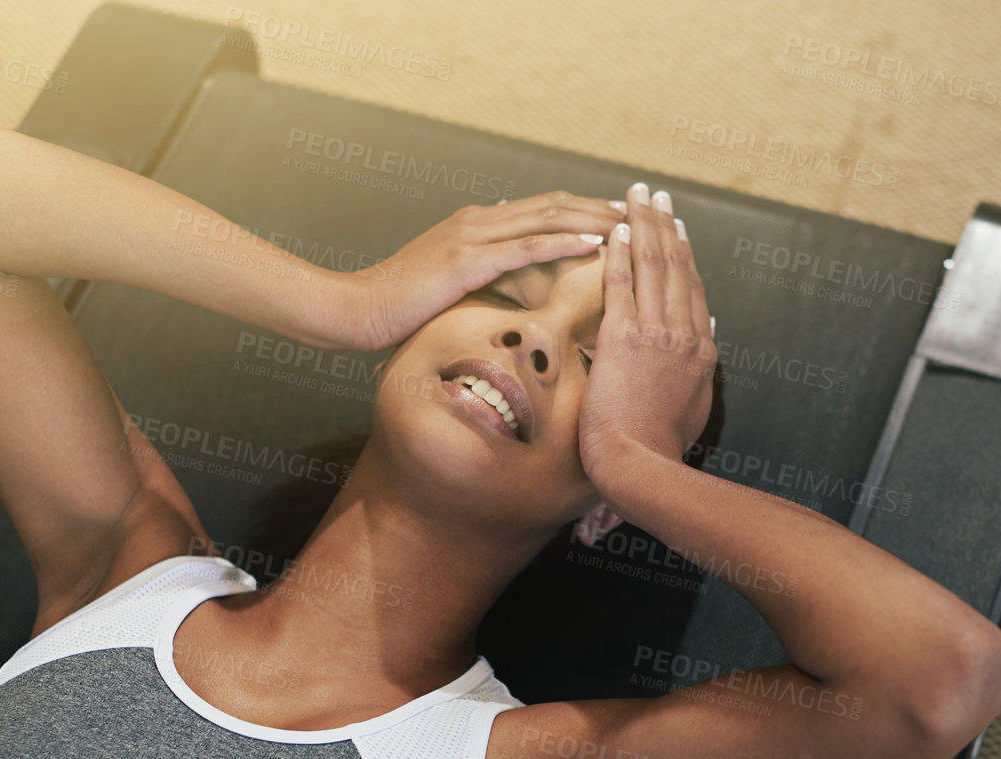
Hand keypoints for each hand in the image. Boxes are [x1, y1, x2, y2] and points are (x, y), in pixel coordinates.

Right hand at [349, 191, 623, 351]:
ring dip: (593, 220)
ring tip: (632, 225)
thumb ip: (486, 276)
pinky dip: (565, 243)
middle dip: (600, 208)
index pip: (544, 208)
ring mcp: (472, 237)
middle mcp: (479, 220)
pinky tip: (596, 245)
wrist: (358, 311)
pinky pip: (525, 247)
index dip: (585, 209)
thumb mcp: (453, 286)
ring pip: (546, 219)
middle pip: (554, 205)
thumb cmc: (402, 308)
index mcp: (478, 224)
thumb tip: (521, 282)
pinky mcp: (467, 261)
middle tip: (642, 214)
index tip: (623, 217)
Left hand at [578, 181, 715, 481]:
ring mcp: (658, 334)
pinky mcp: (626, 339)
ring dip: (644, 224)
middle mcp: (685, 333)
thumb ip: (703, 367)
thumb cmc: (661, 445)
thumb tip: (710, 333)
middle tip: (654, 194)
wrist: (642, 463)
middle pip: (676, 266)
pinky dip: (621, 254)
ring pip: (654, 266)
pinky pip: (624, 285)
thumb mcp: (696, 405)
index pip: (693, 288)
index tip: (675, 227)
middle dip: (664, 224)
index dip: (683, 253)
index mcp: (702, 349)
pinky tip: (615, 228)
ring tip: (636, 195)